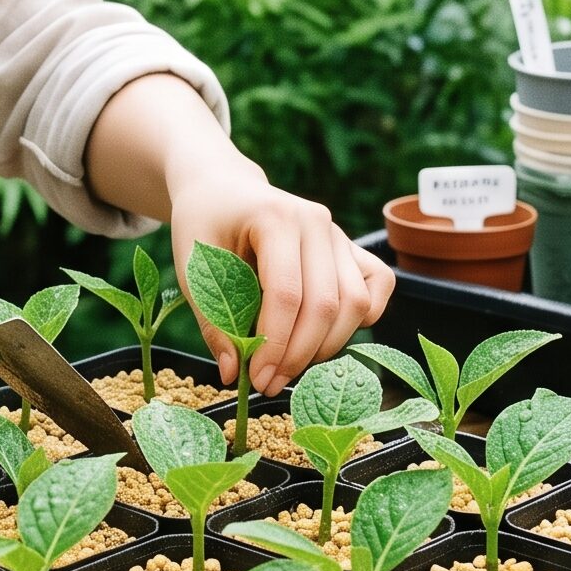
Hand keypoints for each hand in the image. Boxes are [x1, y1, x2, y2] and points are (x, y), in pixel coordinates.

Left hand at [171, 164, 393, 395]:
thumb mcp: (193, 268)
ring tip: (289, 367)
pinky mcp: (351, 247)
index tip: (256, 378)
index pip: (286, 294)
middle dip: (299, 355)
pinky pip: (377, 287)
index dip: (275, 344)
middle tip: (269, 383)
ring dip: (326, 346)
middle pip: (326, 304)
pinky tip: (324, 336)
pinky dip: (361, 320)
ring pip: (356, 303)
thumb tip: (234, 373)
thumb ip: (213, 320)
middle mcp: (316, 222)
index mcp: (276, 217)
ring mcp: (338, 233)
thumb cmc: (204, 224)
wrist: (222, 187)